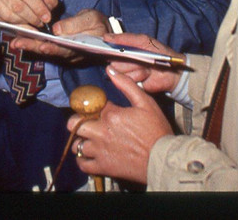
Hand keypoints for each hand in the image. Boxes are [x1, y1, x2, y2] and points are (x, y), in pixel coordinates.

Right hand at [0, 0, 58, 27]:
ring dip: (23, 23)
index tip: (47, 17)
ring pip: (9, 15)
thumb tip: (51, 6)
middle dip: (32, 17)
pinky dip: (14, 25)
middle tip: (40, 23)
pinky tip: (21, 25)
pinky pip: (2, 20)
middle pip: (18, 5)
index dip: (38, 7)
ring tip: (32, 24)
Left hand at [11, 8, 110, 61]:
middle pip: (50, 51)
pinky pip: (44, 48)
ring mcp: (63, 54)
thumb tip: (57, 29)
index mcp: (81, 48)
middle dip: (33, 47)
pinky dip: (32, 44)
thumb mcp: (92, 19)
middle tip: (17, 43)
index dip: (53, 48)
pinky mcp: (58, 50)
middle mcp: (70, 55)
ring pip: (44, 51)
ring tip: (15, 42)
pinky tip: (21, 39)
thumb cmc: (98, 24)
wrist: (101, 32)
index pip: (64, 49)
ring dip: (29, 46)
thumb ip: (75, 24)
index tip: (42, 46)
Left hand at [66, 67, 172, 184]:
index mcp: (111, 115)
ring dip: (80, 141)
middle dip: (78, 121)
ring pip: (76, 145)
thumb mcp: (145, 102)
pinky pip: (82, 164)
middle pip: (74, 124)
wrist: (162, 158)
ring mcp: (100, 151)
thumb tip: (110, 70)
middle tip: (88, 123)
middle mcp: (101, 132)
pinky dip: (82, 159)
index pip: (90, 105)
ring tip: (89, 139)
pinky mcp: (102, 166)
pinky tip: (89, 154)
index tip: (97, 108)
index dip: (92, 106)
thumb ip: (126, 85)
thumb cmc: (156, 130)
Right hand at [104, 33, 182, 93]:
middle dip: (127, 60)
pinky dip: (139, 76)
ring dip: (135, 68)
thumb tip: (106, 37)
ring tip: (146, 67)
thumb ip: (125, 38)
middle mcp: (123, 62)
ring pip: (121, 71)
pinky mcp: (132, 84)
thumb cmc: (159, 52)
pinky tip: (147, 75)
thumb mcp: (144, 40)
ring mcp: (127, 74)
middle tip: (140, 58)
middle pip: (113, 62)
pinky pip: (129, 80)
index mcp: (123, 49)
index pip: (108, 50)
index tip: (107, 49)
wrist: (172, 71)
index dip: (107, 50)